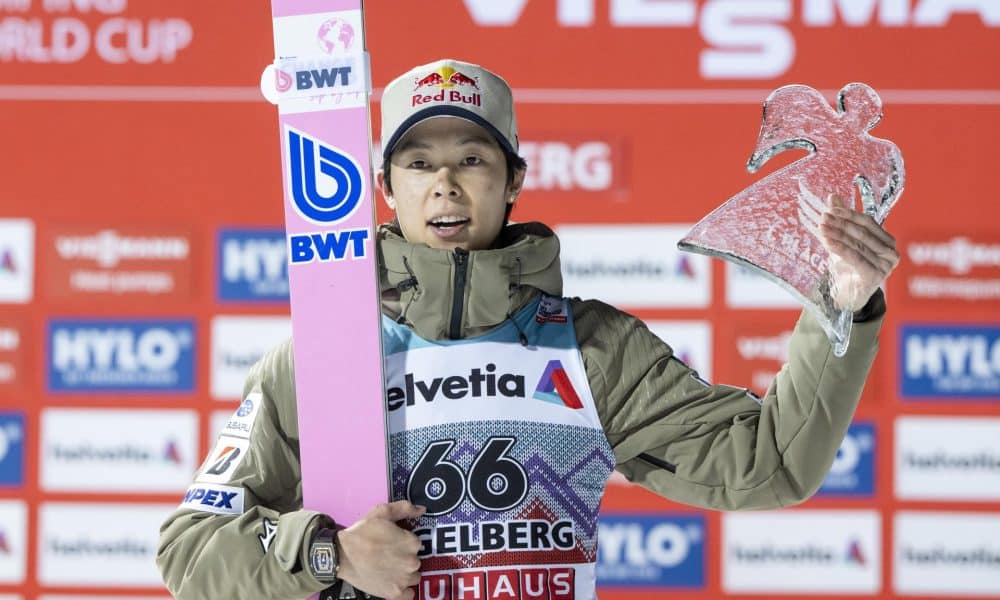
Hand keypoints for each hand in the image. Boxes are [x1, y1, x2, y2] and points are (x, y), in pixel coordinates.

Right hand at [336, 500, 425, 599]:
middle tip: (388, 555)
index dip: (404, 542)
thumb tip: (422, 510)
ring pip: (413, 577)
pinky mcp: (394, 594)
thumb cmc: (361, 532)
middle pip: (415, 560)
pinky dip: (403, 590)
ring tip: (389, 568)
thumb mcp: (381, 513)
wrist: (341, 554)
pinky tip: (393, 582)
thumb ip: (404, 508)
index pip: (416, 543)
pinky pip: (409, 594)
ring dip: (405, 574)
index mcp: (411, 542)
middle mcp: (412, 562)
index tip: (393, 542)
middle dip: (404, 557)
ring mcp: (404, 580)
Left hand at [819, 194, 898, 311]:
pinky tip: (827, 241)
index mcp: (887, 241)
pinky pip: (855, 258)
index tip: (831, 209)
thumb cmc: (848, 267)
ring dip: (837, 234)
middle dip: (840, 224)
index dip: (849, 214)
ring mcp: (885, 266)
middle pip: (862, 233)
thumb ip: (841, 220)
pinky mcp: (875, 276)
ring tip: (821, 228)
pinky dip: (840, 248)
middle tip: (823, 218)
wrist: (846, 295)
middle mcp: (891, 252)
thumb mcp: (843, 241)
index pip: (868, 222)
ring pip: (857, 244)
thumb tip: (833, 196)